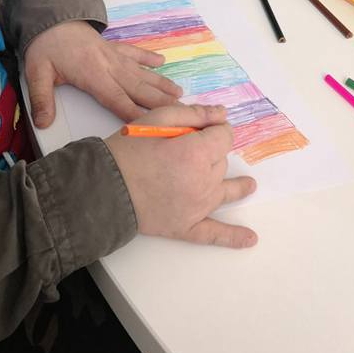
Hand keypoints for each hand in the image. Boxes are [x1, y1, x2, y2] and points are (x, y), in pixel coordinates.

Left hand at [24, 21, 182, 128]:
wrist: (50, 14)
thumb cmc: (45, 45)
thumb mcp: (37, 73)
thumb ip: (41, 99)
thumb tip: (42, 123)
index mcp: (92, 75)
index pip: (117, 100)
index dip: (135, 114)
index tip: (154, 124)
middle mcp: (109, 66)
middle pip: (138, 88)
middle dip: (160, 102)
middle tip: (182, 113)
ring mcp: (113, 55)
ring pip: (141, 72)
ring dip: (160, 83)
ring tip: (179, 94)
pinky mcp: (112, 46)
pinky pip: (134, 52)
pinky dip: (148, 57)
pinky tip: (161, 62)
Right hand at [106, 104, 257, 247]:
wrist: (104, 187)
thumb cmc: (127, 150)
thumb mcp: (158, 118)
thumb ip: (194, 113)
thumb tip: (222, 114)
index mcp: (197, 153)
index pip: (224, 136)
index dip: (216, 129)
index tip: (206, 127)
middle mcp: (203, 181)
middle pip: (221, 162)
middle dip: (211, 152)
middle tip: (189, 147)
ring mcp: (197, 207)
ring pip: (224, 190)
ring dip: (237, 186)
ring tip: (249, 185)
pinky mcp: (186, 226)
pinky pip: (215, 233)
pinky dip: (233, 237)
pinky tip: (249, 239)